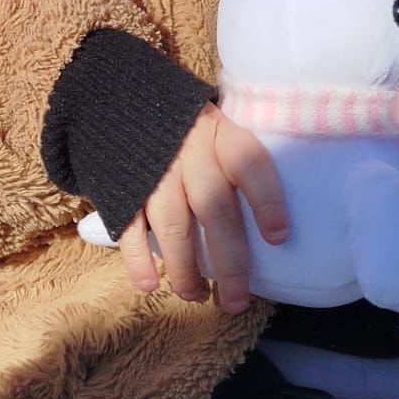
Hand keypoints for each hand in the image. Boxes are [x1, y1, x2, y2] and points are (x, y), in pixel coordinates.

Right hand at [119, 102, 286, 314]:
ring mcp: (153, 169)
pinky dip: (138, 259)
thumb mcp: (217, 124)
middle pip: (214, 207)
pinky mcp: (122, 184)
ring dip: (184, 268)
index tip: (278, 238)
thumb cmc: (186, 125)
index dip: (266, 200)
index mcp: (219, 133)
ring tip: (195, 296)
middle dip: (229, 261)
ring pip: (172, 224)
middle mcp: (188, 151)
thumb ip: (236, 160)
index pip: (249, 163)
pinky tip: (150, 285)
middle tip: (237, 302)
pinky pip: (129, 225)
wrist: (120, 96)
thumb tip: (275, 221)